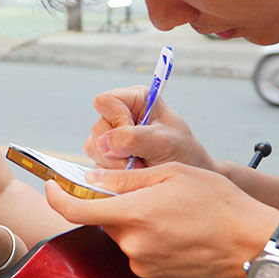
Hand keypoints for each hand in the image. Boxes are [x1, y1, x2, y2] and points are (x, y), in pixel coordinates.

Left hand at [44, 162, 278, 277]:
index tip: (51, 185)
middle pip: (105, 220)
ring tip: (173, 210)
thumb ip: (126, 177)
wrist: (252, 244)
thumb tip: (93, 177)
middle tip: (147, 190)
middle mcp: (133, 245)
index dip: (57, 196)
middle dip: (116, 203)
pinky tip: (178, 229)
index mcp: (133, 216)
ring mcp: (144, 264)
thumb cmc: (219, 203)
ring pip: (125, 235)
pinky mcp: (157, 276)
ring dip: (137, 220)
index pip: (76, 209)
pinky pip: (140, 251)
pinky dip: (150, 237)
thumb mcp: (172, 174)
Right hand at [84, 86, 216, 170]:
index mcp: (135, 99)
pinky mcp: (107, 155)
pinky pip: (96, 163)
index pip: (106, 101)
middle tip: (139, 159)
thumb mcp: (163, 142)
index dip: (116, 119)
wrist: (184, 177)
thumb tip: (104, 143)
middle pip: (97, 128)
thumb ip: (134, 138)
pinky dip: (113, 173)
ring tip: (139, 166)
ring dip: (115, 163)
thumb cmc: (181, 153)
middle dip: (116, 149)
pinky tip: (132, 172)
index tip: (135, 137)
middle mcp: (119, 115)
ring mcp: (111, 136)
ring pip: (93, 147)